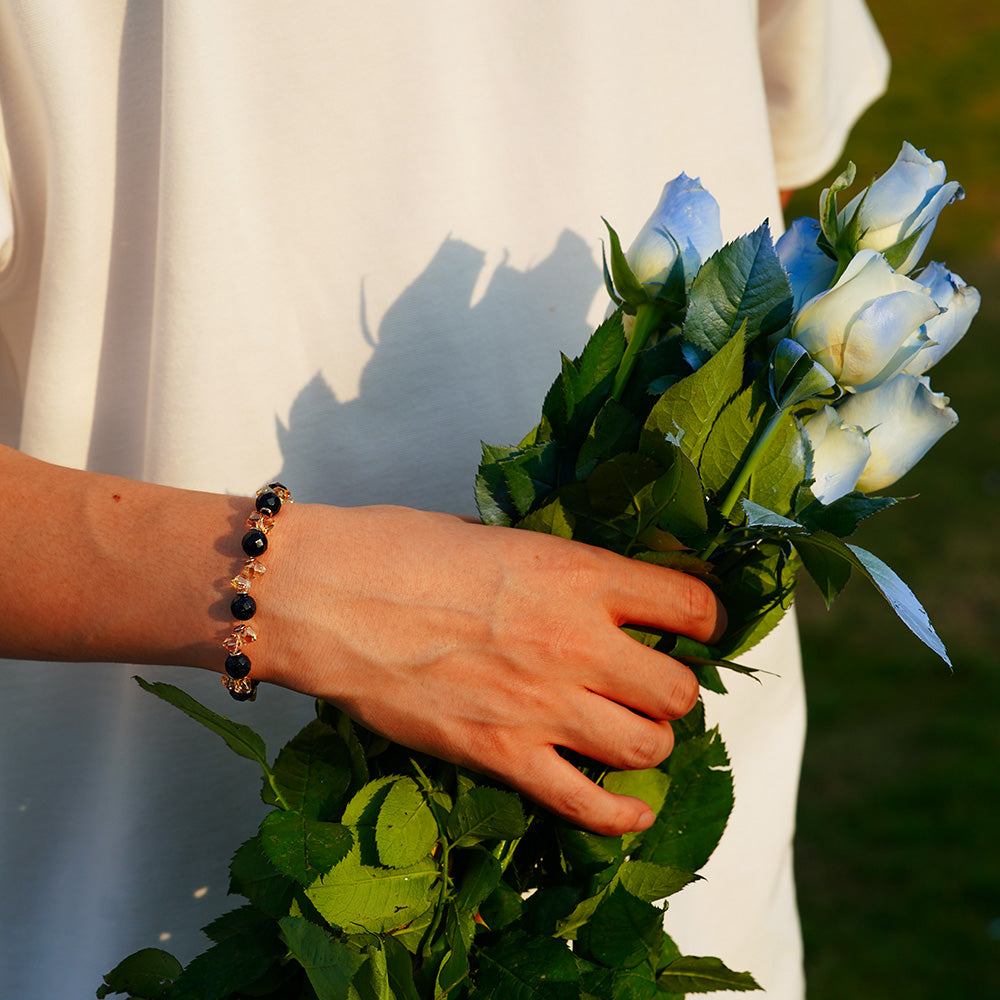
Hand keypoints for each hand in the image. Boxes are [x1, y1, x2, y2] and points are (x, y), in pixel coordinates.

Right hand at [262, 503, 724, 835]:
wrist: (327, 596)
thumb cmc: (398, 549)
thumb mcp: (493, 537)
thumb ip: (550, 570)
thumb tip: (579, 588)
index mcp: (581, 575)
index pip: (691, 605)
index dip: (705, 620)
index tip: (694, 627)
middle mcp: (579, 642)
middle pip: (679, 690)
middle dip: (673, 690)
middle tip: (647, 683)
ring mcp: (544, 705)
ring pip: (649, 747)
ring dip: (650, 742)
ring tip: (628, 731)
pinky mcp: (503, 755)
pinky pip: (587, 804)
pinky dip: (620, 815)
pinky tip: (633, 811)